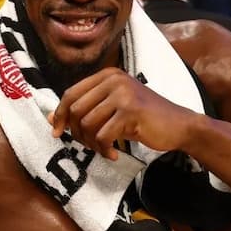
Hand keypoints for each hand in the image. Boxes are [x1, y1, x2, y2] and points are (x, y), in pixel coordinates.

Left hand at [48, 68, 193, 159]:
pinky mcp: (130, 111)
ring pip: (87, 123)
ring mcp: (122, 94)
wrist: (179, 125)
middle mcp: (113, 80)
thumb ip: (84, 111)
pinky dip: (104, 149)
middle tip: (88, 145)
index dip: (60, 115)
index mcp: (107, 75)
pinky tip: (113, 154)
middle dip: (76, 132)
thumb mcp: (111, 111)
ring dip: (91, 143)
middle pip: (75, 109)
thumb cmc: (143, 119)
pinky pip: (102, 135)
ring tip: (103, 149)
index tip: (57, 132)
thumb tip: (51, 118)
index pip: (70, 94)